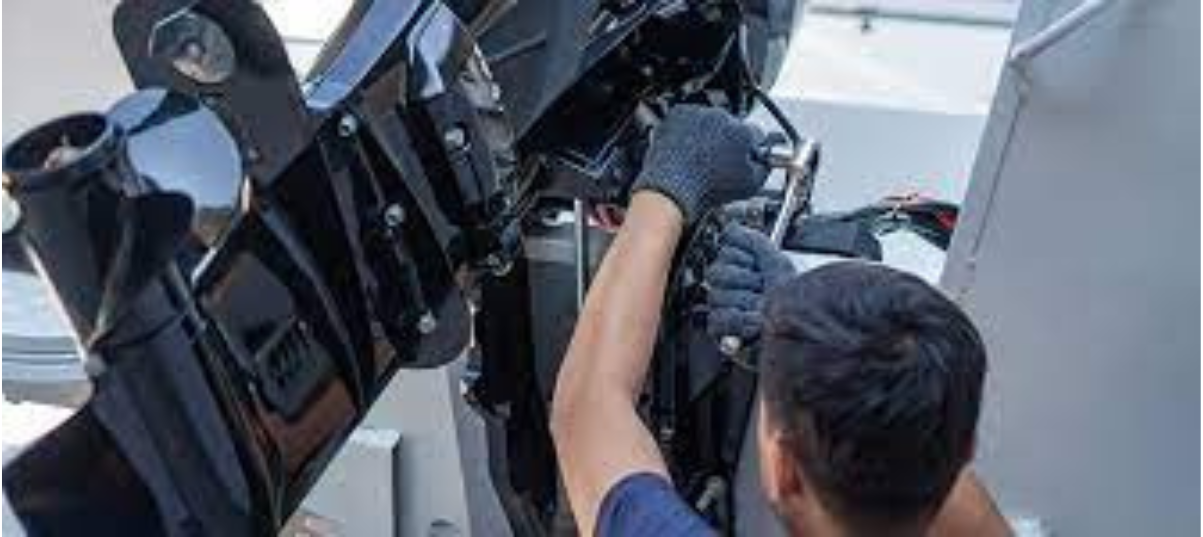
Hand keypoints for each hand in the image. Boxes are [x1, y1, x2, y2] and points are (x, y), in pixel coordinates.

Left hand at [632, 105, 768, 222]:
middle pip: (732, 126)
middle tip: (718, 161)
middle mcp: (722, 117)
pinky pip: (688, 119)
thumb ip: (763, 168)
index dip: (750, 148)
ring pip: (710, 121)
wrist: (672, 190)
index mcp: (743, 131)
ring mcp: (699, 114)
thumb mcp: (750, 186)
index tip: (744, 155)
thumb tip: (763, 161)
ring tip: (700, 157)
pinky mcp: (678, 114)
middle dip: (728, 140)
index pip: (756, 134)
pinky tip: (688, 149)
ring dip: (708, 134)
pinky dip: (688, 130)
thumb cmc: (705, 189)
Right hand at [705, 223, 794, 341]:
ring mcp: (724, 310)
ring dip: (745, 302)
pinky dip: (739, 320)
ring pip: (717, 296)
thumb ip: (755, 243)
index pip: (725, 252)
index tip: (758, 267)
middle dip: (746, 280)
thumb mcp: (778, 264)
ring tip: (762, 308)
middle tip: (762, 288)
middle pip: (718, 273)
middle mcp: (729, 289)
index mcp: (739, 270)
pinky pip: (717, 320)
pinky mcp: (723, 333)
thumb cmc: (795, 301)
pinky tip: (755, 321)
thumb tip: (732, 228)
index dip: (744, 259)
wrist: (803, 328)